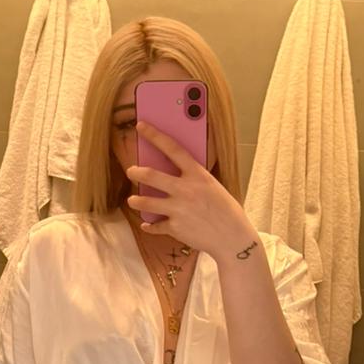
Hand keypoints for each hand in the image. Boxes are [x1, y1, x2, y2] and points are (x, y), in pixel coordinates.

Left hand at [125, 120, 254, 262]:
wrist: (233, 237)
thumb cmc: (225, 209)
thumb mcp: (212, 186)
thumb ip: (193, 178)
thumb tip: (173, 172)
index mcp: (197, 175)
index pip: (172, 149)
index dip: (154, 135)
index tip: (141, 126)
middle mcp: (185, 190)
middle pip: (151, 176)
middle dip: (135, 172)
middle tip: (131, 171)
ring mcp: (178, 209)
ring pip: (145, 202)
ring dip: (135, 200)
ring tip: (133, 199)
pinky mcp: (175, 228)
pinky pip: (154, 226)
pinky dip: (150, 226)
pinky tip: (147, 225)